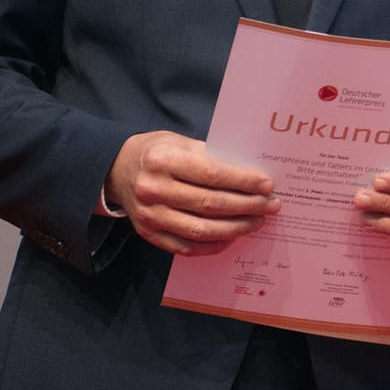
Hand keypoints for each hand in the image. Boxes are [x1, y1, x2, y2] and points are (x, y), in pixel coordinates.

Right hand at [105, 130, 279, 256]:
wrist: (118, 170)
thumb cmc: (159, 152)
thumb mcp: (181, 142)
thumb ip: (211, 157)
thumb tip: (251, 174)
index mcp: (163, 160)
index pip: (212, 174)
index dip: (243, 181)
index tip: (268, 185)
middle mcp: (154, 189)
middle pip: (210, 204)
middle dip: (247, 206)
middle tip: (272, 205)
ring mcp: (150, 215)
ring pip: (201, 229)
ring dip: (236, 228)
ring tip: (258, 221)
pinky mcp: (148, 234)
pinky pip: (186, 247)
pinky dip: (213, 245)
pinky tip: (233, 237)